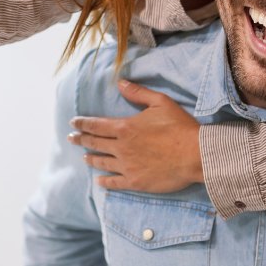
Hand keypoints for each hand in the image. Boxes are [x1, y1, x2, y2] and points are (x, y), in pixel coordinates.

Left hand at [70, 80, 203, 192]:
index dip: (82, 124)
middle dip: (81, 140)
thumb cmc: (179, 127)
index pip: (96, 125)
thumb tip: (120, 83)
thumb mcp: (160, 102)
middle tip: (71, 139)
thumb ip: (138, 93)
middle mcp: (121, 148)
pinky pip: (114, 182)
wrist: (194, 155)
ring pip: (102, 162)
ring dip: (91, 159)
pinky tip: (100, 181)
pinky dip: (105, 181)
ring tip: (84, 158)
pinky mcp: (135, 182)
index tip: (73, 124)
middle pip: (95, 143)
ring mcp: (126, 166)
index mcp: (125, 128)